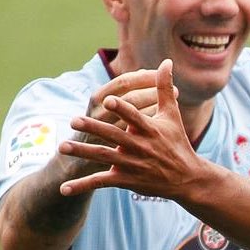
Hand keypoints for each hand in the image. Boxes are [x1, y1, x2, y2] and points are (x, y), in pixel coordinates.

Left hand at [59, 60, 200, 198]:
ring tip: (62, 147)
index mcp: (150, 129)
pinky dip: (83, 186)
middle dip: (94, 128)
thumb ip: (164, 87)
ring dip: (82, 152)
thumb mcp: (172, 115)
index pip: (135, 116)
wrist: (186, 178)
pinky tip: (64, 188)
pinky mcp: (127, 180)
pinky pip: (101, 182)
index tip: (108, 101)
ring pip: (104, 157)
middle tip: (73, 120)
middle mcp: (140, 146)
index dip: (122, 109)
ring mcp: (132, 164)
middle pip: (114, 136)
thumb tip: (166, 61)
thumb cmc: (177, 142)